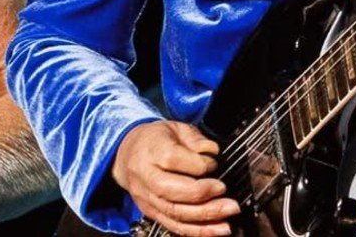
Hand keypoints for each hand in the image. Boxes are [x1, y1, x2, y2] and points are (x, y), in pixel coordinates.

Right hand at [111, 121, 239, 236]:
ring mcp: (147, 197)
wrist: (127, 155)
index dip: (199, 163)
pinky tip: (217, 229)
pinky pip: (174, 226)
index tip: (214, 163)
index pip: (173, 159)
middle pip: (172, 191)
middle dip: (203, 194)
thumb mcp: (176, 129)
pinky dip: (197, 231)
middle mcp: (145, 176)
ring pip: (175, 213)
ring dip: (205, 217)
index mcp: (151, 150)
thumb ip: (196, 139)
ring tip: (228, 215)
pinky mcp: (151, 212)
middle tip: (225, 192)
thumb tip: (212, 151)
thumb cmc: (155, 141)